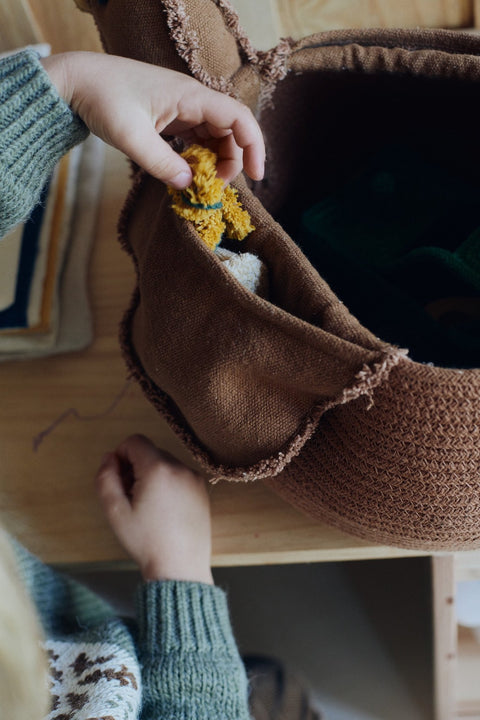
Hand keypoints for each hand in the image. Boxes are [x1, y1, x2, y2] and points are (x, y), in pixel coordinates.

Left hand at [41, 51, 264, 187]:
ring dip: (215, 162)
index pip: (239, 118)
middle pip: (231, 131)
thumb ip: (161, 164)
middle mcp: (192, 99)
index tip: (256, 176)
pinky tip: (187, 173)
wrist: (77, 82)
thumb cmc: (103, 99)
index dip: (254, 147)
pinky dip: (198, 158)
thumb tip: (190, 186)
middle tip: (215, 187)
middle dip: (232, 161)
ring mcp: (182, 108)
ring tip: (201, 184)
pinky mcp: (171, 117)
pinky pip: (197, 138)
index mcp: (190, 96)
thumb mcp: (131, 137)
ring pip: (215, 136)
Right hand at [95, 434, 213, 583]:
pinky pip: (179, 475)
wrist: (180, 567)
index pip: (135, 441)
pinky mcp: (202, 489)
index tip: (120, 480)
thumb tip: (109, 457)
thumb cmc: (145, 541)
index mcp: (158, 468)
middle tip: (131, 499)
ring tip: (149, 508)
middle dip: (136, 468)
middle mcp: (180, 467)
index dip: (121, 456)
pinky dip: (168, 485)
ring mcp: (194, 477)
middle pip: (150, 452)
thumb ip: (105, 478)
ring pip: (165, 463)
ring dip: (152, 477)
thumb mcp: (115, 511)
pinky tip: (164, 511)